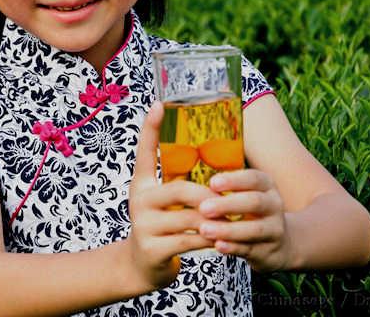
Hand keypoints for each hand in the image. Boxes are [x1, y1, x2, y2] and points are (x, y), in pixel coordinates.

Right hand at [124, 101, 215, 290]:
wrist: (142, 265)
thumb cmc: (161, 225)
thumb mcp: (162, 201)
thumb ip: (178, 182)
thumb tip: (210, 157)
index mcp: (141, 184)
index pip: (144, 151)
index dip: (150, 128)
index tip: (159, 104)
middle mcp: (139, 201)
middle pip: (179, 189)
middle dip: (208, 195)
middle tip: (226, 199)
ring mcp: (143, 226)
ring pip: (190, 218)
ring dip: (214, 220)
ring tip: (230, 220)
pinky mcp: (153, 249)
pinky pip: (190, 241)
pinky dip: (210, 240)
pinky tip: (221, 241)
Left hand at [197, 169, 294, 272]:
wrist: (280, 242)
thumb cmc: (250, 211)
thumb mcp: (245, 193)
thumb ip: (225, 187)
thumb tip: (190, 182)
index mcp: (266, 186)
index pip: (254, 178)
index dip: (234, 180)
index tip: (212, 183)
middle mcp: (274, 205)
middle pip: (255, 202)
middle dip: (228, 205)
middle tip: (204, 208)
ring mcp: (274, 230)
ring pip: (254, 229)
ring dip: (228, 229)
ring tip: (204, 229)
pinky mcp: (269, 251)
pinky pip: (250, 249)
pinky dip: (233, 248)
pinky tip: (217, 245)